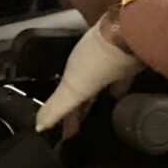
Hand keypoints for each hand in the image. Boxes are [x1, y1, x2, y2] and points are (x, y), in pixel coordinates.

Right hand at [35, 16, 142, 131]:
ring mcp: (110, 62)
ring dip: (100, 98)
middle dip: (82, 106)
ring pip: (102, 85)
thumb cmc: (96, 62)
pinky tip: (123, 102)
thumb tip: (37, 126)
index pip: (66, 97)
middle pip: (84, 91)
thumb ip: (56, 107)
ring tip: (102, 118)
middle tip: (85, 128)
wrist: (128, 33)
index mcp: (74, 70)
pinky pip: (121, 81)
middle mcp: (90, 65)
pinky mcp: (130, 63)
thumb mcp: (73, 89)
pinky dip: (119, 91)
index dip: (67, 116)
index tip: (68, 134)